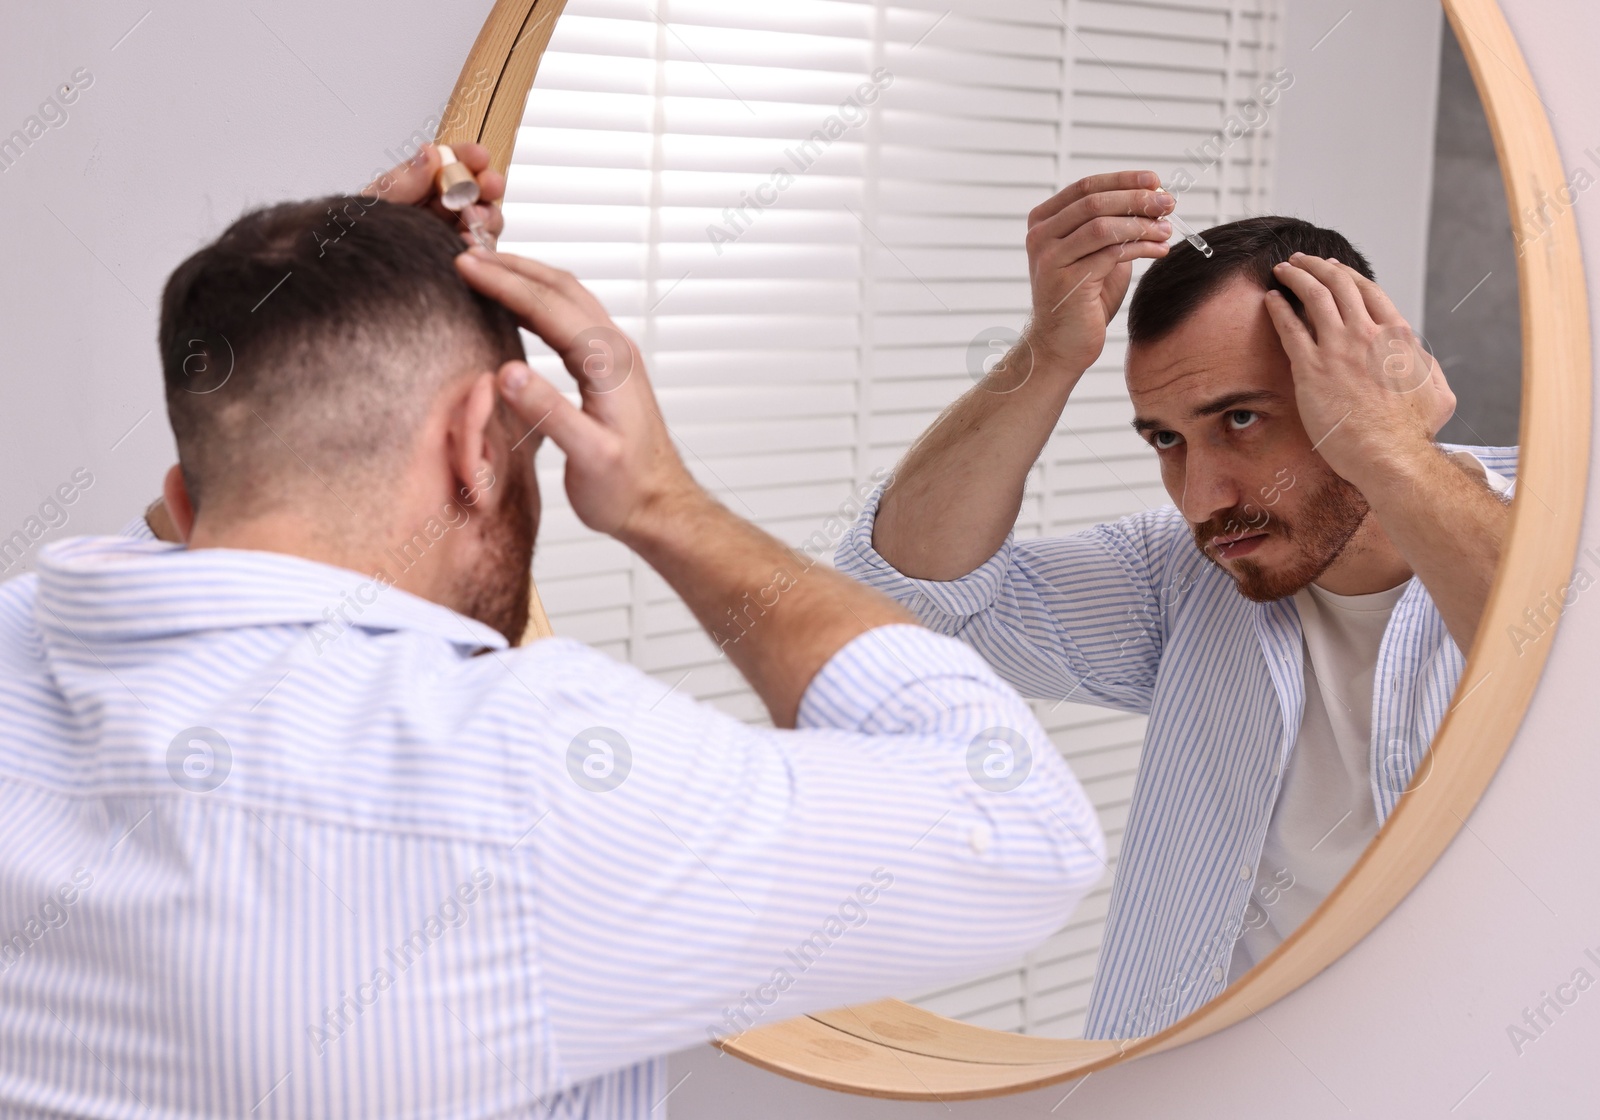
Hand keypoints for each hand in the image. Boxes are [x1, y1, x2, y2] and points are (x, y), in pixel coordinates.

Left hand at [363, 142, 505, 249]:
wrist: (354, 280)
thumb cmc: (362, 242)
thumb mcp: (375, 206)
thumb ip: (403, 181)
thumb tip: (431, 153)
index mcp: (419, 188)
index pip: (449, 164)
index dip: (467, 157)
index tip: (478, 156)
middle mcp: (438, 210)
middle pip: (474, 191)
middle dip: (486, 185)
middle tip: (487, 185)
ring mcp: (451, 237)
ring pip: (484, 221)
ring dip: (486, 216)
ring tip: (476, 219)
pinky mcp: (460, 263)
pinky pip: (480, 253)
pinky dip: (481, 247)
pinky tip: (469, 245)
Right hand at [454, 247, 701, 538]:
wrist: (659, 505)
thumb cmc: (625, 488)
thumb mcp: (587, 457)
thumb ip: (549, 413)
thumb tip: (506, 373)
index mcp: (609, 363)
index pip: (548, 307)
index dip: (503, 283)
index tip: (462, 266)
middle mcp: (615, 350)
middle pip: (559, 289)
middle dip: (511, 268)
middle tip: (464, 256)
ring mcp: (614, 355)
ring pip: (567, 298)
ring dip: (526, 278)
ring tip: (484, 268)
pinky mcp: (608, 367)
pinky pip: (570, 317)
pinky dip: (538, 301)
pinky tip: (515, 306)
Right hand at [1021, 170, 1173, 373]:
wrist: (1062, 345)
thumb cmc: (1084, 299)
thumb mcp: (1099, 253)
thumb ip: (1115, 226)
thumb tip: (1154, 199)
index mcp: (1043, 221)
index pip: (1086, 187)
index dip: (1124, 180)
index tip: (1156, 181)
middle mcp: (1040, 236)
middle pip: (1094, 201)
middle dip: (1137, 199)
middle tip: (1169, 203)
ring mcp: (1050, 258)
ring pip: (1101, 225)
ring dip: (1141, 224)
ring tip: (1167, 229)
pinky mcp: (1066, 281)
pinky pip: (1110, 254)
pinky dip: (1140, 248)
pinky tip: (1159, 250)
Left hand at [1265, 253, 1456, 486]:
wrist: (1390, 454)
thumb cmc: (1413, 432)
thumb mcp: (1439, 392)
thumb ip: (1427, 367)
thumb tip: (1420, 358)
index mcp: (1397, 335)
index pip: (1368, 291)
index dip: (1347, 275)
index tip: (1333, 269)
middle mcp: (1367, 334)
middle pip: (1338, 284)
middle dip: (1317, 266)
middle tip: (1302, 261)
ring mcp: (1338, 349)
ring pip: (1314, 297)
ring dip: (1296, 277)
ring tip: (1283, 270)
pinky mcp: (1311, 369)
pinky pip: (1289, 328)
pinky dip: (1279, 309)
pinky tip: (1270, 300)